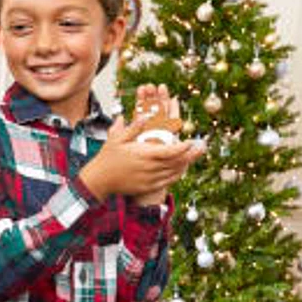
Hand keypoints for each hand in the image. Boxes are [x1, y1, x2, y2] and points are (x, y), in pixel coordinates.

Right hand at [80, 84, 204, 202]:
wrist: (99, 180)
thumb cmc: (107, 157)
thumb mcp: (117, 138)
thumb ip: (133, 127)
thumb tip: (145, 114)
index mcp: (144, 154)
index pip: (169, 151)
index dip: (183, 147)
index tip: (192, 141)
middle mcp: (149, 168)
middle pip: (176, 162)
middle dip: (190, 155)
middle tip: (202, 148)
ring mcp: (148, 180)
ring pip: (172, 173)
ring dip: (185, 165)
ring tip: (194, 157)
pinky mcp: (146, 187)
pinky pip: (166, 182)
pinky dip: (175, 175)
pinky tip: (181, 170)